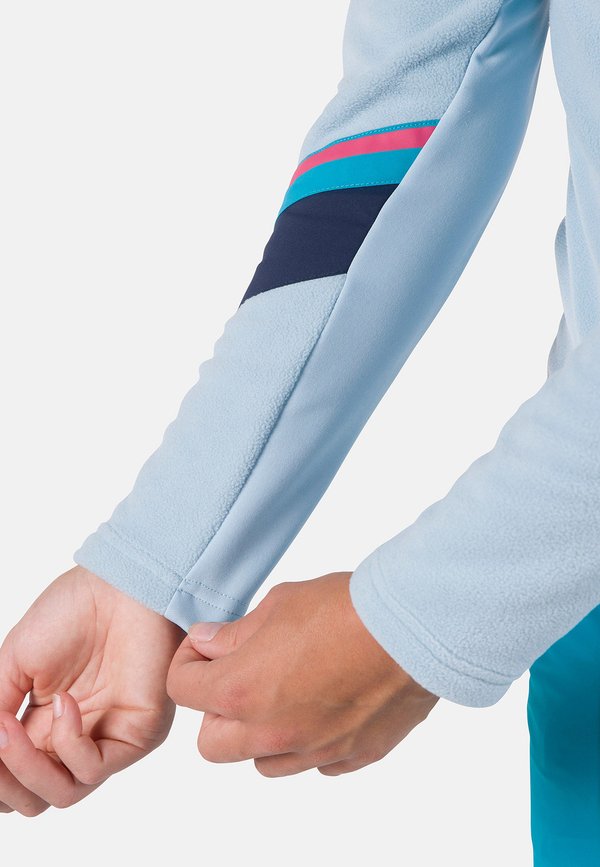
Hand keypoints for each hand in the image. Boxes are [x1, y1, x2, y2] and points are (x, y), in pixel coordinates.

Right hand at [0, 565, 182, 814]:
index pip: (14, 780)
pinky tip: (61, 703)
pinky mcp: (137, 735)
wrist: (116, 584)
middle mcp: (76, 739)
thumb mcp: (14, 666)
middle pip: (35, 798)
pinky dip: (66, 744)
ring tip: (11, 726)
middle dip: (4, 780)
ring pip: (63, 794)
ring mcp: (107, 739)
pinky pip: (94, 769)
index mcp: (44, 725)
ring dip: (27, 767)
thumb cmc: (71, 612)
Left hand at [166, 571, 438, 776]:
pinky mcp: (352, 756)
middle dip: (216, 711)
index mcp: (241, 691)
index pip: (182, 690)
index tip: (207, 648)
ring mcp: (313, 751)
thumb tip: (210, 644)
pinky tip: (326, 704)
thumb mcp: (280, 604)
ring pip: (262, 763)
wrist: (413, 628)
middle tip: (240, 676)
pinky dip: (309, 742)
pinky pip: (314, 763)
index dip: (189, 663)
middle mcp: (271, 734)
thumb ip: (237, 634)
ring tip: (286, 691)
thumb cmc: (346, 608)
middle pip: (212, 745)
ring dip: (260, 733)